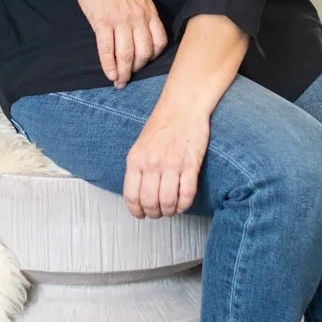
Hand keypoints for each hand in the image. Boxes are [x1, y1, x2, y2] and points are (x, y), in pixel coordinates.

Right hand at [72, 0, 169, 87]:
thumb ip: (143, 15)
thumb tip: (144, 36)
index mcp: (149, 11)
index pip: (160, 41)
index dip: (154, 57)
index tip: (145, 63)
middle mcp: (138, 17)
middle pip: (144, 52)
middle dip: (138, 68)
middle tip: (130, 76)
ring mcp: (120, 20)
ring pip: (126, 54)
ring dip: (123, 72)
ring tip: (119, 81)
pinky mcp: (102, 22)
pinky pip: (107, 50)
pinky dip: (109, 65)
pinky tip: (109, 74)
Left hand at [124, 95, 209, 217]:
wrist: (183, 107)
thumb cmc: (163, 124)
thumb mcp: (140, 145)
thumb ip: (138, 168)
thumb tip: (138, 193)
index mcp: (136, 160)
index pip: (131, 196)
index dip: (136, 211)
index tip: (141, 214)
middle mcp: (152, 164)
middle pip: (150, 202)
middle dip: (154, 213)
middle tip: (158, 213)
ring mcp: (172, 165)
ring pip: (168, 202)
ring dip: (169, 211)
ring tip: (171, 209)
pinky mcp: (190, 165)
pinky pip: (187, 194)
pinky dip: (184, 205)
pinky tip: (183, 204)